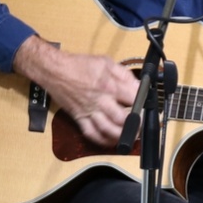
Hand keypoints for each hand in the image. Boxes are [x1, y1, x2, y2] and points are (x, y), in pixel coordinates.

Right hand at [13, 36, 139, 147]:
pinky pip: (91, 134)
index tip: (148, 105)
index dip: (144, 104)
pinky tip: (111, 141)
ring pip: (108, 131)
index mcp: (109, 86)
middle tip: (142, 124)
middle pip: (123, 119)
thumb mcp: (106, 62)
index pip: (133, 99)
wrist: (54, 70)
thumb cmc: (79, 65)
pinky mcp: (79, 118)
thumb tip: (138, 84)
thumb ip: (124, 74)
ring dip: (122, 136)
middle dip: (136, 124)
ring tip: (132, 135)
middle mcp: (100, 101)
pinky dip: (103, 140)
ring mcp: (89, 111)